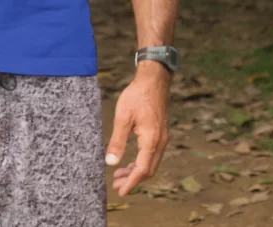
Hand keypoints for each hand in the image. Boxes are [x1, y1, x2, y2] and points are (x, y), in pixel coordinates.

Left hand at [104, 63, 170, 196]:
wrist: (153, 81)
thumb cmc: (137, 96)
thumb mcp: (122, 117)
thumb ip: (117, 141)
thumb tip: (110, 162)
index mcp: (151, 141)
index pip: (142, 170)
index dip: (131, 182)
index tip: (120, 191)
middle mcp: (160, 143)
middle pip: (148, 170)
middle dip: (132, 179)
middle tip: (116, 184)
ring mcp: (161, 138)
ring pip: (150, 163)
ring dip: (135, 171)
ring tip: (118, 175)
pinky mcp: (159, 134)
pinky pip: (151, 155)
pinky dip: (140, 162)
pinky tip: (129, 161)